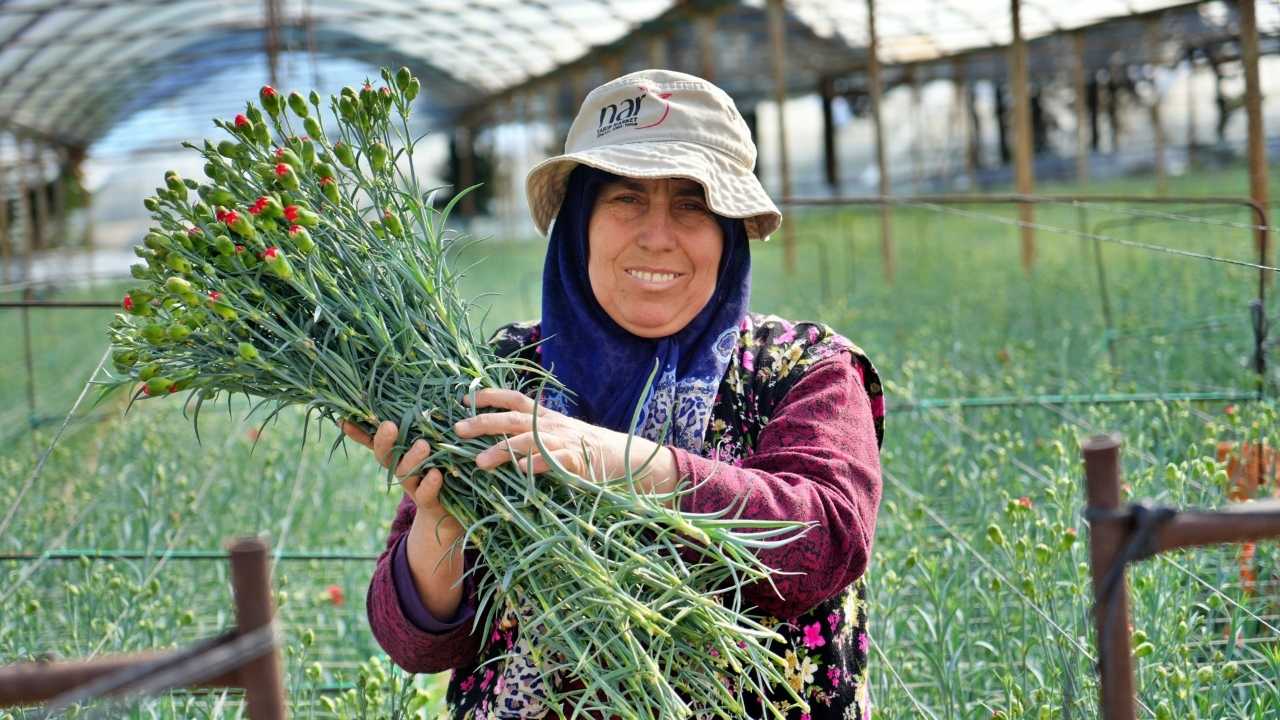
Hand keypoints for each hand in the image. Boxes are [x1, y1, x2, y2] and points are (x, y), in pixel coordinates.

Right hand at [340, 419, 462, 535]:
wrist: (450, 514)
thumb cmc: (443, 468)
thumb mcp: (437, 444)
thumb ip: (430, 425)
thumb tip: (429, 396)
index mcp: (400, 452)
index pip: (375, 440)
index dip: (358, 432)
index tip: (344, 420)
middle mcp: (401, 468)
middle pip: (385, 455)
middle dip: (384, 441)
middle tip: (389, 426)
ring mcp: (413, 485)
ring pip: (405, 472)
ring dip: (412, 458)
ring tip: (423, 445)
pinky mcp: (429, 502)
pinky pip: (425, 493)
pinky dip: (429, 484)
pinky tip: (435, 474)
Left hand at [453, 388, 678, 498]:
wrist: (625, 458)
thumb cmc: (585, 449)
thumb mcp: (557, 433)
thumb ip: (532, 432)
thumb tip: (499, 435)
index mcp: (546, 417)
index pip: (514, 399)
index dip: (490, 396)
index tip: (463, 398)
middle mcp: (552, 425)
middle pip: (513, 419)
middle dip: (484, 422)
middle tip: (457, 429)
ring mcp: (564, 442)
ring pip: (529, 441)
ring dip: (503, 450)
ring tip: (479, 463)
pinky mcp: (577, 462)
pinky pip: (555, 462)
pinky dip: (538, 465)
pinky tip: (521, 472)